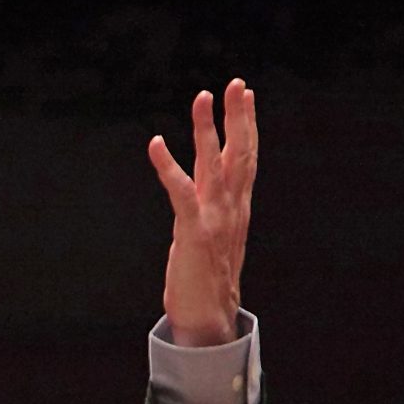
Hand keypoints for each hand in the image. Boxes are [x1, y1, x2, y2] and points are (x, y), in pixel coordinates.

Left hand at [149, 79, 258, 347]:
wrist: (209, 320)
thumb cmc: (206, 281)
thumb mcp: (214, 237)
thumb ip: (211, 209)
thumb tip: (202, 190)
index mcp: (236, 209)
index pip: (246, 158)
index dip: (247, 125)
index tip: (246, 95)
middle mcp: (231, 208)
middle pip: (240, 153)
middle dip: (238, 116)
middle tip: (237, 84)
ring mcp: (214, 219)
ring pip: (215, 164)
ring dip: (207, 129)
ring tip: (203, 97)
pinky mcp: (193, 232)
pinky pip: (180, 192)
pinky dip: (168, 166)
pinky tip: (156, 143)